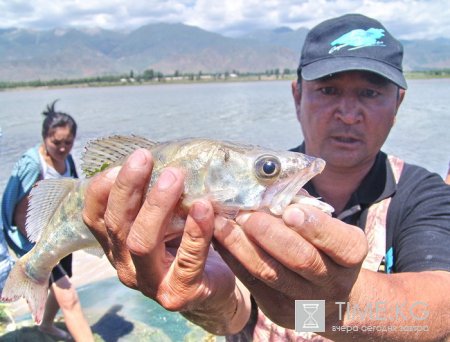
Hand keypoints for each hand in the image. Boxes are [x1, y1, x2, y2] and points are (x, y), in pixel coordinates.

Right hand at [82, 149, 235, 315]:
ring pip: (142, 243)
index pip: (94, 218)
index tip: (121, 162)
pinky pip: (186, 260)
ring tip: (175, 176)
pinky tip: (203, 207)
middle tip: (144, 157)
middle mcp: (126, 266)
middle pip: (117, 225)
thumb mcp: (166, 222)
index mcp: (117, 247)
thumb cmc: (187, 246)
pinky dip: (196, 231)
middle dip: (128, 187)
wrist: (215, 289)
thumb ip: (155, 201)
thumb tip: (158, 159)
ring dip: (157, 205)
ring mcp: (150, 284)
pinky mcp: (179, 293)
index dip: (101, 190)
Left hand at [212, 203, 367, 328]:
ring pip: (270, 272)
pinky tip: (219, 240)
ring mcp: (305, 300)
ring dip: (242, 245)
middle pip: (301, 259)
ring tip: (222, 224)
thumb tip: (273, 187)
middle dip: (270, 234)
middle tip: (246, 214)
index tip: (290, 210)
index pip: (340, 243)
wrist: (332, 298)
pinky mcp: (278, 309)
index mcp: (350, 255)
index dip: (316, 227)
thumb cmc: (325, 248)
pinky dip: (234, 258)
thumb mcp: (330, 229)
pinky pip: (252, 282)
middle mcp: (332, 281)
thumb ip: (307, 209)